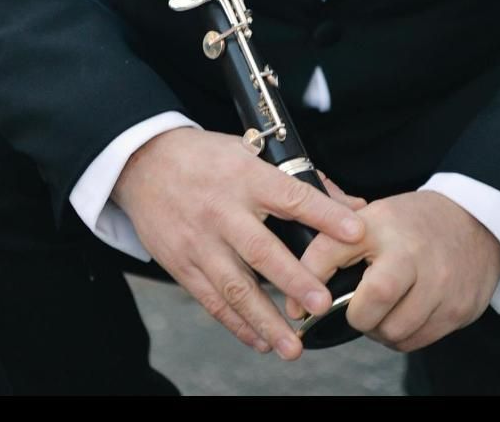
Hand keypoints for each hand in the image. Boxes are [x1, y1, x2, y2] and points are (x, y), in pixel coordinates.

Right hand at [111, 128, 365, 358]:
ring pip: (235, 287)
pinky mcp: (181, 264)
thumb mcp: (250, 153)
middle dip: (294, 280)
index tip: (356, 231)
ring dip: (266, 319)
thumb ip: (302, 181)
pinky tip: (260, 341)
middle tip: (323, 304)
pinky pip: (211, 301)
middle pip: (261, 250)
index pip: (290, 196)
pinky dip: (237, 324)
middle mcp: (223, 211)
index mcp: (245, 177)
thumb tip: (353, 205)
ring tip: (294, 346)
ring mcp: (200, 241)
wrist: (143, 162)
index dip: (323, 214)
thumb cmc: (206, 157)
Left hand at [286, 189, 499, 351]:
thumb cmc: (415, 222)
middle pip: (372, 299)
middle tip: (352, 312)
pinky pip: (416, 340)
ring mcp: (438, 282)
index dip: (306, 277)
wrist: (477, 223)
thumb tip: (293, 250)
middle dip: (355, 316)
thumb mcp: (378, 213)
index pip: (332, 248)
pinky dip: (401, 336)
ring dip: (378, 330)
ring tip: (379, 313)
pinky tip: (401, 316)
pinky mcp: (456, 308)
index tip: (296, 304)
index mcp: (381, 223)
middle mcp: (410, 252)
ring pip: (394, 328)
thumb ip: (339, 230)